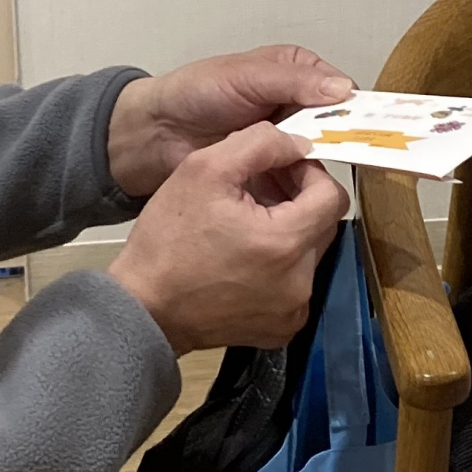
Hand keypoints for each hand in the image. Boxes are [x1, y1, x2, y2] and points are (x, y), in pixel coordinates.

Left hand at [105, 45, 353, 199]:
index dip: (355, 110)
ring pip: (317, 154)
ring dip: (318, 167)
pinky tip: (305, 198)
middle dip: (339, 143)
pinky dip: (300, 187)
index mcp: (297, 72)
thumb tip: (344, 91)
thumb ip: (294, 82)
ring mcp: (284, 139)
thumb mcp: (247, 77)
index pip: (341, 91)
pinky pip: (295, 178)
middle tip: (352, 162)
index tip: (368, 130)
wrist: (153, 134)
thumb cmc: (196, 93)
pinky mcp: (270, 170)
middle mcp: (297, 104)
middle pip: (334, 125)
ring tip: (323, 182)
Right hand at [108, 123, 349, 353]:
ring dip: (289, 229)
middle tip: (260, 188)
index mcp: (286, 243)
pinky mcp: (280, 328)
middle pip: (323, 223)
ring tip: (248, 220)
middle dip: (298, 199)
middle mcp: (300, 283)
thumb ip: (260, 144)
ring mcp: (292, 310)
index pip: (331, 195)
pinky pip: (297, 282)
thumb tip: (300, 143)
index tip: (280, 169)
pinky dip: (280, 263)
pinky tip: (246, 253)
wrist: (140, 310)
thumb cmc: (167, 243)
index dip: (309, 173)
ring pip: (310, 251)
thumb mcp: (204, 171)